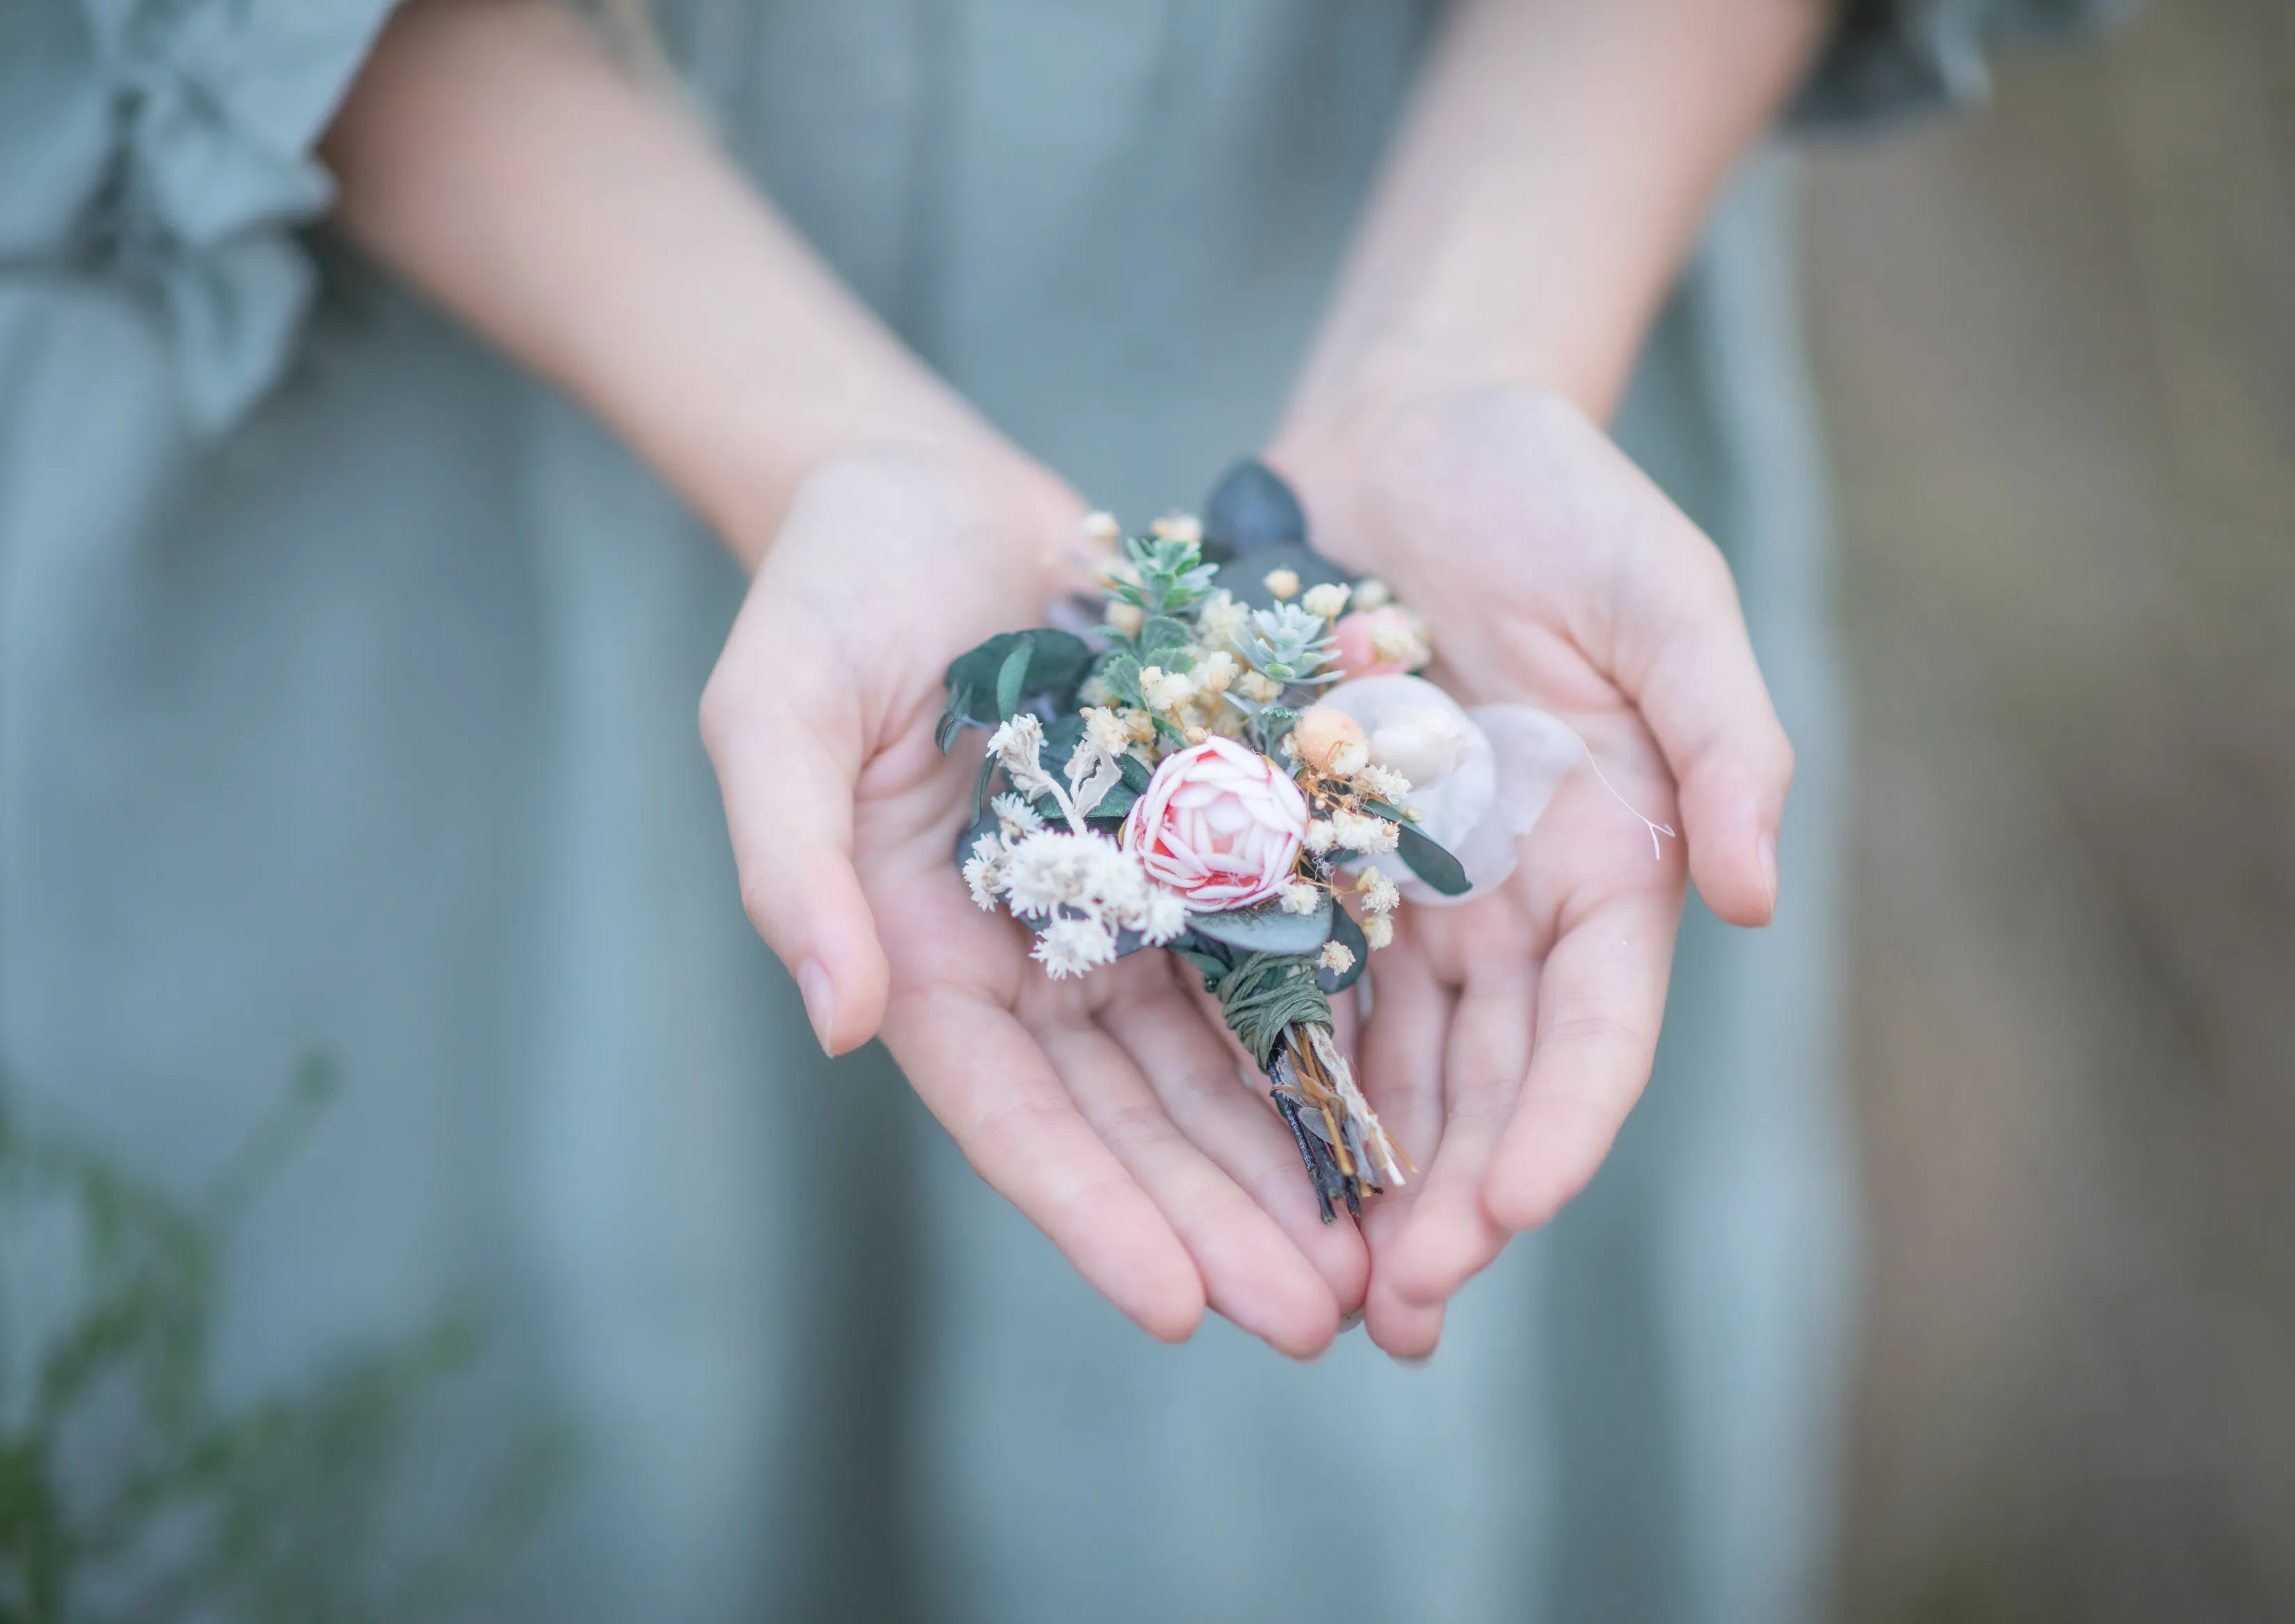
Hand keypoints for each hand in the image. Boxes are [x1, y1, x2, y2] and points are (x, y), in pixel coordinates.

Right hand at [699, 447, 1367, 1356]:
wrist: (923, 492)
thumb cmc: (826, 596)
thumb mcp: (776, 714)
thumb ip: (795, 864)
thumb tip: (837, 1019)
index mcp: (923, 957)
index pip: (1012, 1116)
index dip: (1089, 1213)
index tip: (1175, 1307)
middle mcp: (1031, 960)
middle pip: (1133, 1122)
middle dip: (1218, 1223)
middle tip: (1315, 1319)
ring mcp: (1121, 911)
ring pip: (1216, 1063)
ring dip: (1288, 1163)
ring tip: (1376, 1261)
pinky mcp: (1198, 846)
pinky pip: (1272, 954)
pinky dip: (1323, 1034)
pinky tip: (1397, 1106)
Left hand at [1270, 384, 1794, 1356]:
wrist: (1412, 424)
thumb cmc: (1558, 496)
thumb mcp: (1666, 595)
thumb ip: (1724, 738)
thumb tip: (1764, 900)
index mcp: (1610, 864)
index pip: (1595, 1031)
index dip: (1560, 1127)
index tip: (1509, 1208)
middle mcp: (1504, 907)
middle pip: (1482, 1083)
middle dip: (1445, 1200)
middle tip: (1395, 1311)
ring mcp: (1393, 893)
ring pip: (1377, 1069)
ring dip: (1352, 1184)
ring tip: (1311, 1290)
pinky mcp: (1288, 857)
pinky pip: (1271, 983)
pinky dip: (1259, 1081)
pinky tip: (1221, 1166)